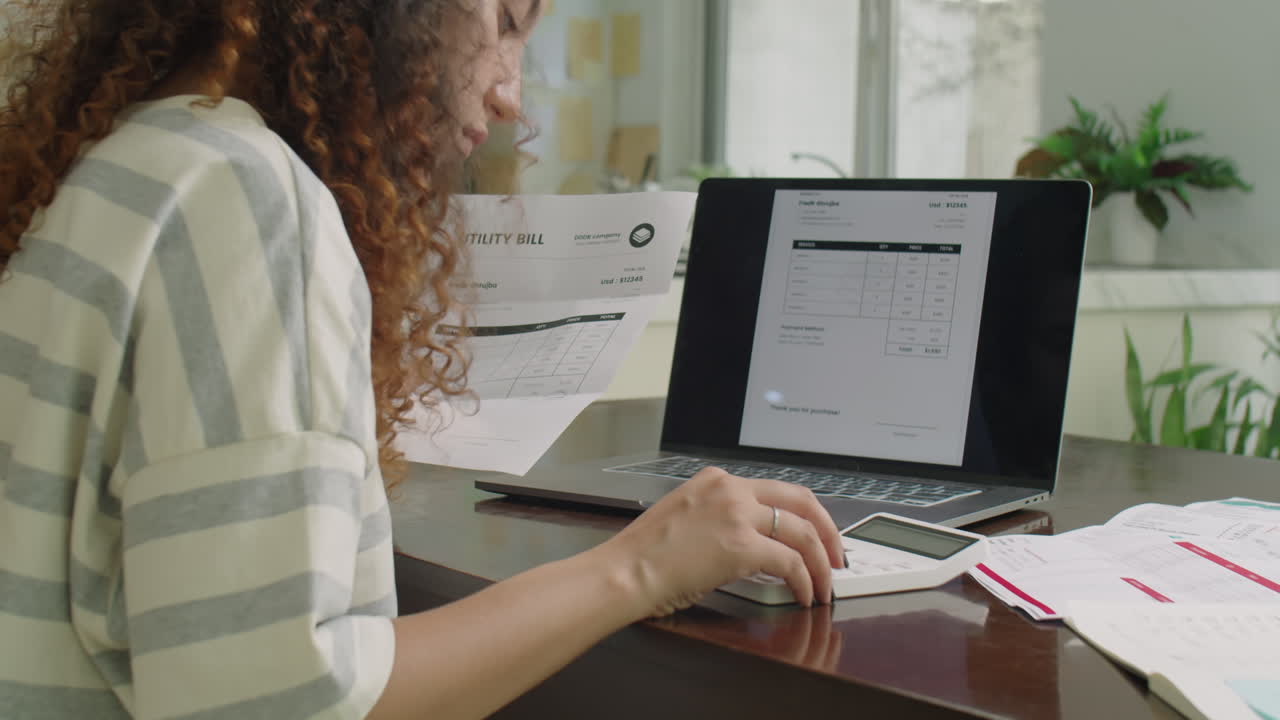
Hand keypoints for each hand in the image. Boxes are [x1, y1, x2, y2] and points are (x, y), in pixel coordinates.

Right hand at [595, 466, 845, 616]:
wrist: (624, 572)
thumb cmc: (644, 555)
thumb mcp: (685, 516)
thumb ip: (719, 518)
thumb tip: (752, 541)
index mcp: (716, 480)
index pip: (776, 490)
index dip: (804, 515)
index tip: (814, 535)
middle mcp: (730, 489)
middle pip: (801, 501)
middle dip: (827, 531)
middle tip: (836, 557)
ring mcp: (737, 515)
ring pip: (802, 532)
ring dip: (821, 562)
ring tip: (825, 585)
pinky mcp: (741, 546)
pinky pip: (791, 562)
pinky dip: (804, 581)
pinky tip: (803, 595)